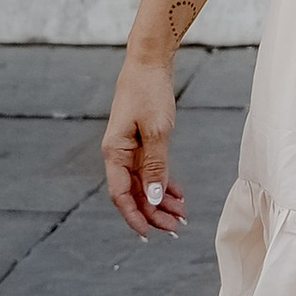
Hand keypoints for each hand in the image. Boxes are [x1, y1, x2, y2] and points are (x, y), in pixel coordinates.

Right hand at [102, 52, 186, 235]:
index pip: (121, 195)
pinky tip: (177, 193)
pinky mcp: (140, 140)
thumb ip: (155, 166)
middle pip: (134, 193)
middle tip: (175, 228)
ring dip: (160, 200)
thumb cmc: (149, 92)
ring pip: (144, 183)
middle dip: (153, 213)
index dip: (134, 217)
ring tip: (180, 215)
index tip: (149, 235)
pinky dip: (163, 181)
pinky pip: (150, 169)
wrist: (149, 60)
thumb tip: (153, 199)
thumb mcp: (156, 131)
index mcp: (115, 153)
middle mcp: (119, 154)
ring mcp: (129, 147)